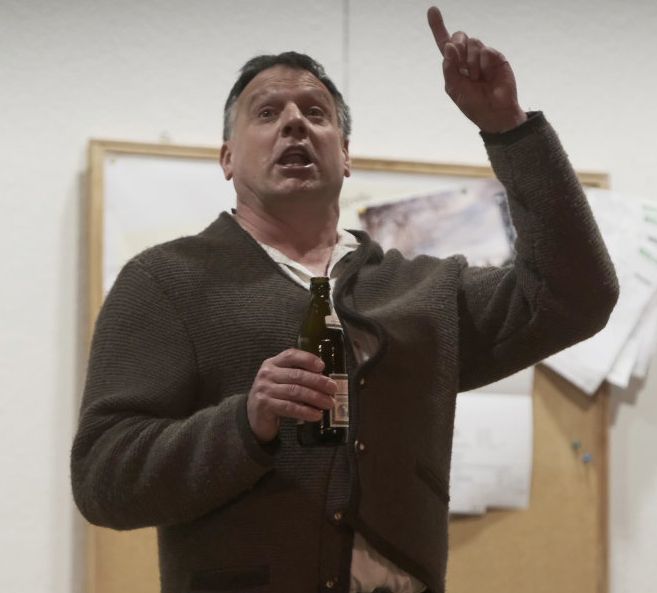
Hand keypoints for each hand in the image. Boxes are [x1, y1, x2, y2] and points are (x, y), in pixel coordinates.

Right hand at [246, 348, 336, 442]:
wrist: (254, 416)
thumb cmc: (274, 395)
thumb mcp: (282, 380)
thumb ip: (299, 376)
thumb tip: (326, 380)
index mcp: (273, 363)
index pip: (291, 355)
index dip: (308, 359)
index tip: (323, 366)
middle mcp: (267, 373)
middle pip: (297, 375)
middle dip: (318, 382)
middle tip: (333, 389)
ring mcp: (264, 389)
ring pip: (295, 391)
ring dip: (315, 398)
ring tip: (329, 404)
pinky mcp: (264, 405)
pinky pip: (289, 407)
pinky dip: (305, 411)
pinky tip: (316, 415)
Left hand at [427, 6, 526, 132]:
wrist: (494, 113)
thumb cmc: (473, 104)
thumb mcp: (454, 88)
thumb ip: (449, 68)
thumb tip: (449, 45)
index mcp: (454, 65)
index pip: (444, 43)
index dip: (438, 27)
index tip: (432, 10)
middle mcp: (467, 57)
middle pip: (459, 37)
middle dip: (458, 47)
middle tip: (462, 66)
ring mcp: (482, 56)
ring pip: (472, 42)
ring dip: (472, 63)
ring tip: (477, 79)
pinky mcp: (496, 57)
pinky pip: (486, 50)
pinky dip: (484, 64)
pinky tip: (488, 75)